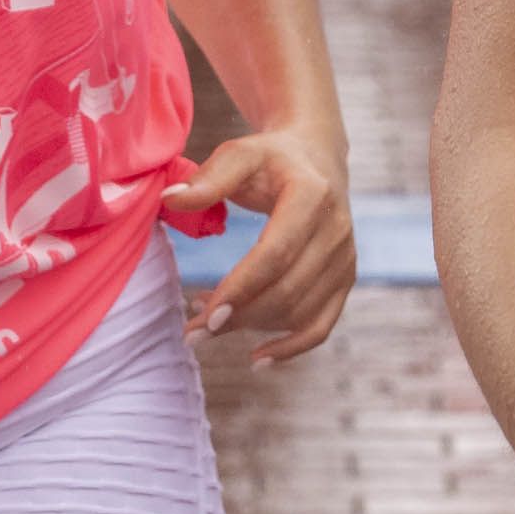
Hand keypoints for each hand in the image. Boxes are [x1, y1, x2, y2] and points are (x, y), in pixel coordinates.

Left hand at [161, 124, 354, 364]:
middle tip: (193, 332)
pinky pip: (322, 325)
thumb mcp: (239, 155)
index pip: (276, 253)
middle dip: (238, 317)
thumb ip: (207, 179)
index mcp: (312, 195)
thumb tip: (168, 202)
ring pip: (300, 312)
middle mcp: (336, 229)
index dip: (241, 288)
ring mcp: (345, 257)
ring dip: (252, 328)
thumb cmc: (270, 158)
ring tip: (209, 324)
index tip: (205, 315)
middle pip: (287, 290)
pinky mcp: (346, 277)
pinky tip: (256, 359)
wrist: (317, 156)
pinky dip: (291, 348)